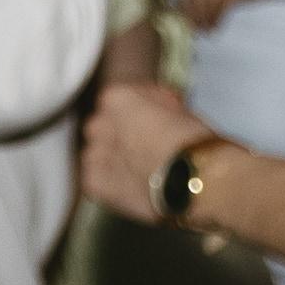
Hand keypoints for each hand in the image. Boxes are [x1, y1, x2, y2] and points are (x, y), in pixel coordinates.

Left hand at [81, 80, 220, 227]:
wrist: (192, 178)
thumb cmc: (192, 140)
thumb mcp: (179, 108)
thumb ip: (156, 108)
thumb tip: (157, 115)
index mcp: (116, 98)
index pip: (123, 100)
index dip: (145, 110)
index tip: (160, 119)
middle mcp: (97, 123)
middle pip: (106, 127)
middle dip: (125, 134)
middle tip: (151, 146)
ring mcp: (92, 154)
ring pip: (100, 154)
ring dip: (117, 158)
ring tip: (144, 169)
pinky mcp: (93, 183)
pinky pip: (98, 179)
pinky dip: (113, 183)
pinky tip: (135, 186)